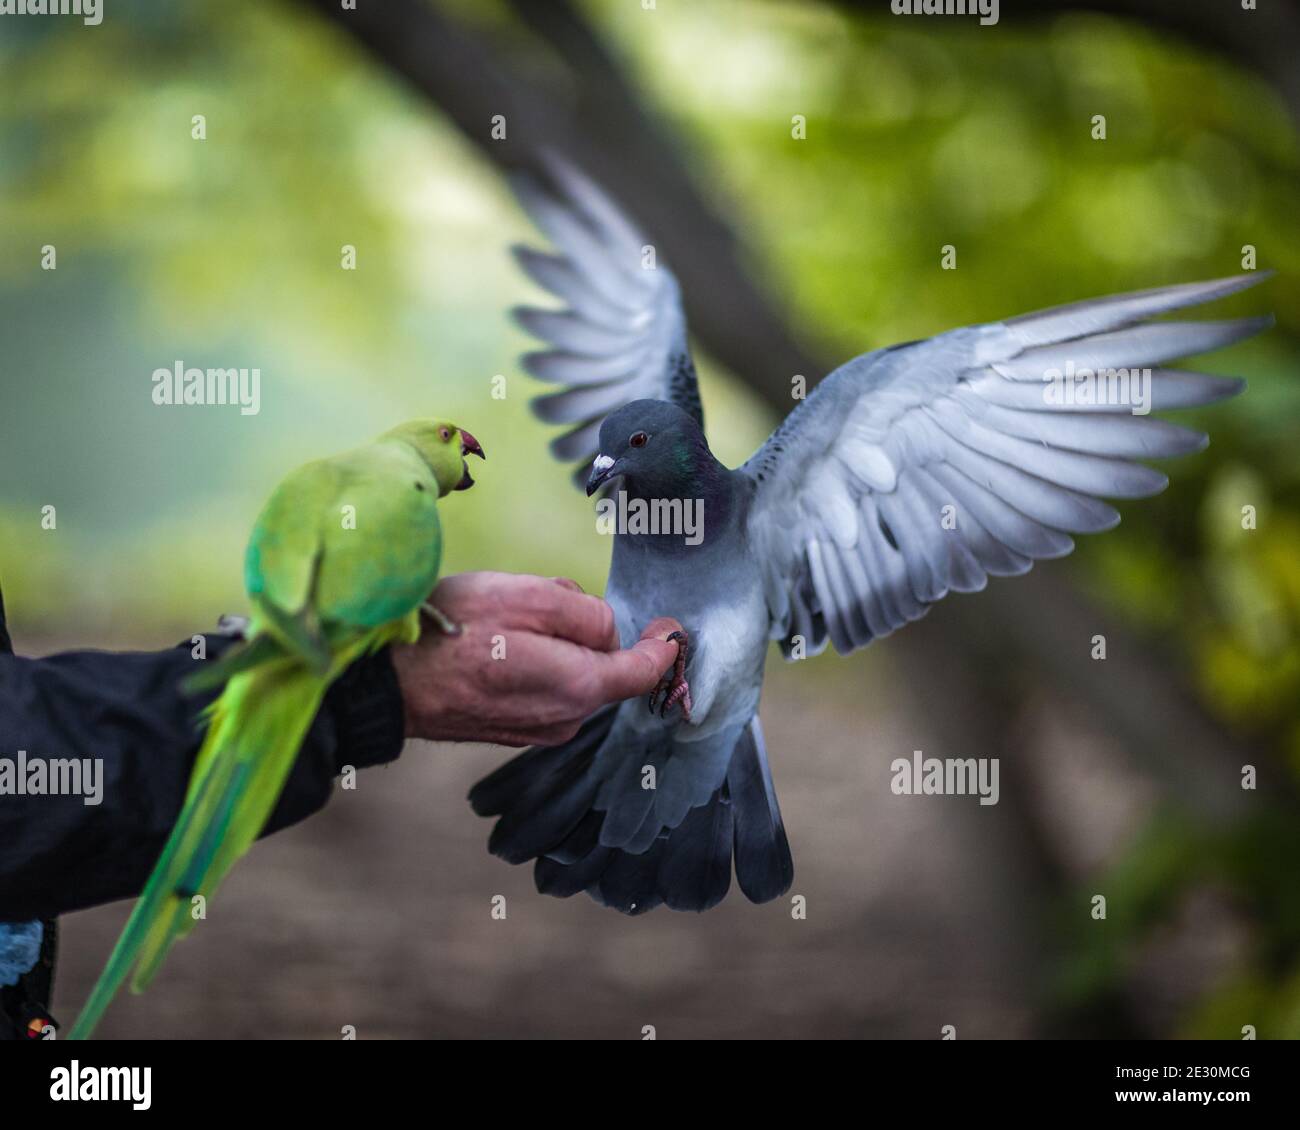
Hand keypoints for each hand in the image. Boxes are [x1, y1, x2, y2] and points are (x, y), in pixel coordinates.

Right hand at [391, 571, 682, 746]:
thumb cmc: (451, 633)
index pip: (641, 671)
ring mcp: (537, 729)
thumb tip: (607, 630)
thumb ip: (584, 612)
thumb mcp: (527, 598)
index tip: (673, 629)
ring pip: (570, 674)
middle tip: (537, 602)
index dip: (663, 646)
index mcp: (579, 687)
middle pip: (601, 664)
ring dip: (554, 644)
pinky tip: (493, 646)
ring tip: (503, 623)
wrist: (385, 682)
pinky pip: (543, 686)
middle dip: (583, 630)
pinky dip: (533, 662)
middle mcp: (565, 718)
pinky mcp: (511, 728)